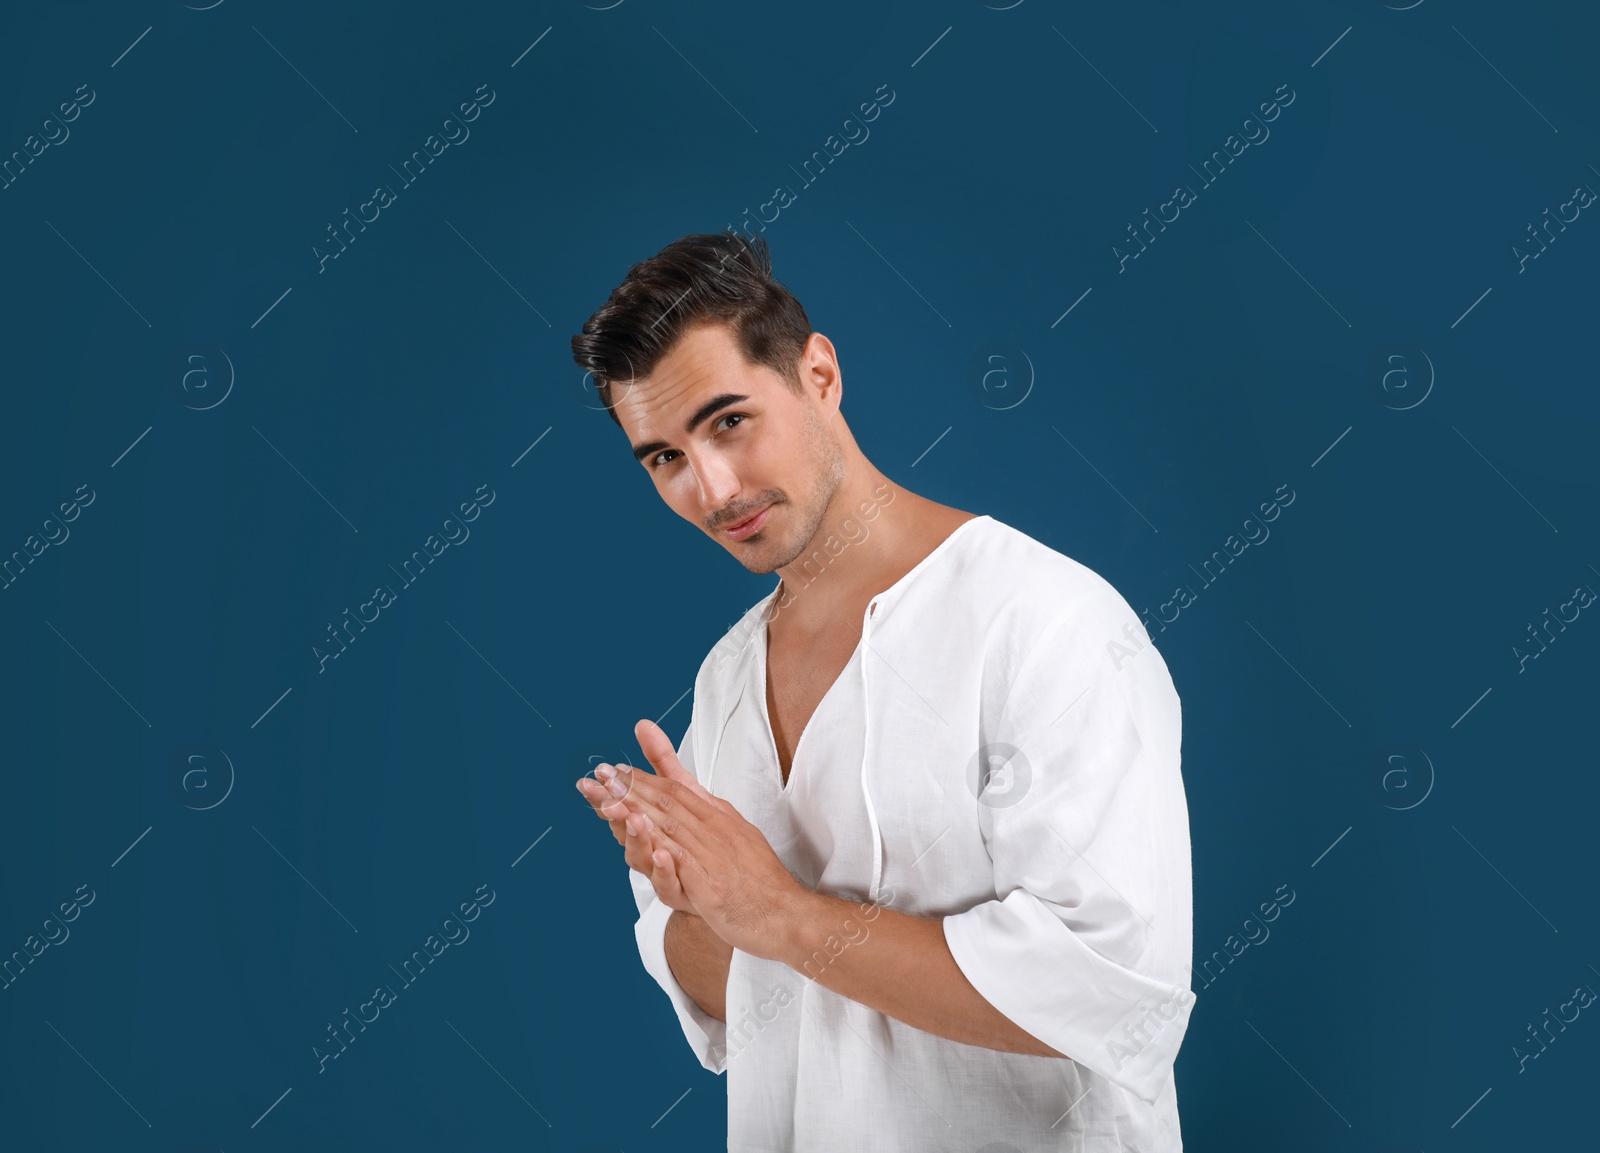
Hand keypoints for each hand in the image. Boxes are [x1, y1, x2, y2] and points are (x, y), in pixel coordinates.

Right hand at [574, 724, 691, 911]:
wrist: (736, 883)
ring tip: (635, 819)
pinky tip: (663, 856)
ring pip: (641, 857)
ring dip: (636, 837)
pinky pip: (668, 886)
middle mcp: (648, 848)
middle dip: (615, 811)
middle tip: (607, 796)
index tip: (598, 775)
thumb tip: (642, 724)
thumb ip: (661, 762)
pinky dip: (663, 872)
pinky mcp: (682, 894)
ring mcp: (662, 873)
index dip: (610, 791)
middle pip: (626, 829)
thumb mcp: (684, 792)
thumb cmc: (700, 836)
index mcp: (645, 825)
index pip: (623, 804)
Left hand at [595, 718, 811, 961]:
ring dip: (639, 814)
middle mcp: (715, 831)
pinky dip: (668, 858)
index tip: (612, 768)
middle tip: (599, 775)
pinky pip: (688, 870)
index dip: (642, 778)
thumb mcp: (730, 829)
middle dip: (630, 788)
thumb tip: (685, 788)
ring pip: (672, 831)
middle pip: (668, 804)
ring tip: (612, 801)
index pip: (675, 790)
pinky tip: (652, 848)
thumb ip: (699, 804)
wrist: (787, 913)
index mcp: (717, 817)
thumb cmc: (756, 875)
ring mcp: (714, 858)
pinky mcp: (714, 888)